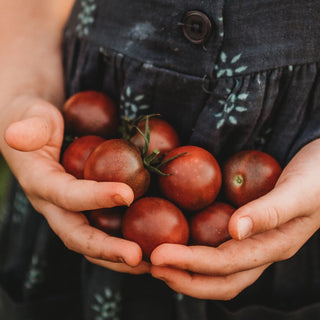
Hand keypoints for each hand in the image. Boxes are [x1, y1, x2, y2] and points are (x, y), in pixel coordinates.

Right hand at [1, 94, 149, 273]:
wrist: (41, 131)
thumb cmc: (37, 119)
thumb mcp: (30, 116)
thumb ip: (28, 127)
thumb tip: (15, 135)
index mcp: (40, 183)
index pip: (67, 195)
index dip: (93, 197)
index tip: (127, 194)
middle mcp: (55, 205)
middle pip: (78, 235)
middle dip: (107, 248)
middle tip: (137, 257)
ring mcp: (71, 211)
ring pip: (93, 243)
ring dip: (120, 257)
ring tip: (151, 264)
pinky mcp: (87, 209)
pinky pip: (105, 229)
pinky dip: (126, 241)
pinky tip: (152, 246)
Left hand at [150, 139, 319, 298]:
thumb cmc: (318, 176)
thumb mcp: (299, 192)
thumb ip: (270, 211)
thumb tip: (235, 230)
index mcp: (274, 246)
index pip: (226, 264)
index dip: (190, 263)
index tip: (157, 255)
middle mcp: (261, 249)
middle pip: (220, 279)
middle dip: (183, 278)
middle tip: (150, 266)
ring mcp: (253, 241)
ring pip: (217, 268)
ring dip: (185, 269)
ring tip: (156, 261)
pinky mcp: (246, 227)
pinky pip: (217, 246)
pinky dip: (193, 249)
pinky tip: (176, 237)